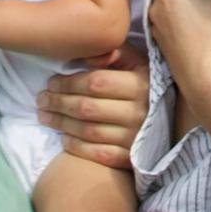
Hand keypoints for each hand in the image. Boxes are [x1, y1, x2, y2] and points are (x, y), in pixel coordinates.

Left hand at [40, 46, 149, 169]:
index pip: (96, 83)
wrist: (170, 121)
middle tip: (41, 99)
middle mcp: (139, 112)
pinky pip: (98, 154)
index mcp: (141, 84)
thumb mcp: (140, 62)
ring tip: (44, 116)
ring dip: (62, 124)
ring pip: (89, 131)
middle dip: (59, 103)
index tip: (51, 82)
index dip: (69, 83)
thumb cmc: (148, 85)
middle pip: (88, 108)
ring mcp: (135, 138)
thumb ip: (117, 53)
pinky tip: (63, 139)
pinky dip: (77, 147)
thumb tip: (90, 55)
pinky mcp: (131, 158)